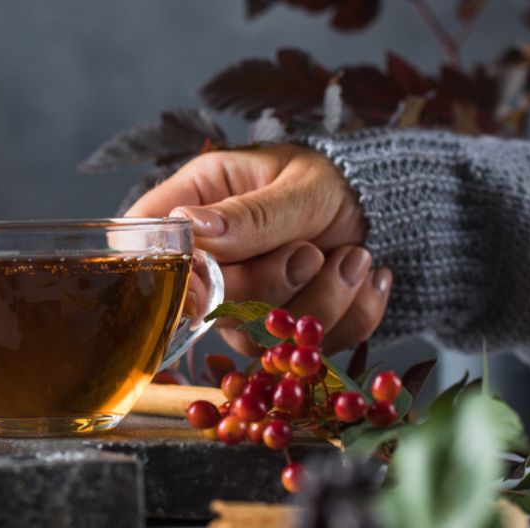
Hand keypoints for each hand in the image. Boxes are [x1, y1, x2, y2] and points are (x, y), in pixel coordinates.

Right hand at [126, 144, 391, 354]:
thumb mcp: (300, 185)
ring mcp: (241, 304)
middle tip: (310, 251)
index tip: (209, 286)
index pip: (146, 249)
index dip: (169, 277)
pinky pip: (308, 348)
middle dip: (269, 284)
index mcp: (193, 206)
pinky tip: (364, 278)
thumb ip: (252, 214)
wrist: (383, 201)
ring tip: (355, 256)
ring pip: (259, 336)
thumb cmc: (330, 177)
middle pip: (207, 305)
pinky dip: (349, 316)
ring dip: (321, 299)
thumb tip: (192, 226)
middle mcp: (208, 262)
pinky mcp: (280, 332)